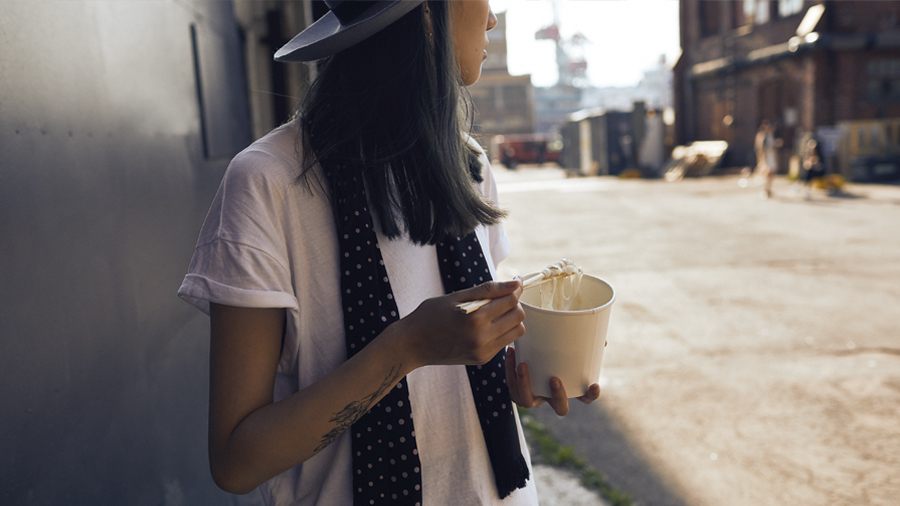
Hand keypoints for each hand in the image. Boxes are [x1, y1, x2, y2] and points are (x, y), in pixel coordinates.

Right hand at [399, 279, 525, 367]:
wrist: (412, 344)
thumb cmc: (431, 315)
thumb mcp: (456, 296)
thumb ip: (488, 289)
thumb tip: (515, 283)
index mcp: (474, 318)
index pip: (510, 300)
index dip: (515, 288)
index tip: (515, 281)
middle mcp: (482, 338)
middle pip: (518, 316)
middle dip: (514, 303)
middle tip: (502, 296)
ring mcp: (483, 351)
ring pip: (516, 331)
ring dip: (511, 318)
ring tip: (495, 311)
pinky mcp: (482, 359)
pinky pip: (504, 342)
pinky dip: (502, 330)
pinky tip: (487, 324)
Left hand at [505, 346, 600, 416]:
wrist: (523, 354)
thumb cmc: (551, 353)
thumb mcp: (565, 349)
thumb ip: (581, 344)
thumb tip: (601, 338)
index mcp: (568, 390)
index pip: (585, 398)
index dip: (590, 395)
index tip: (594, 385)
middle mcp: (550, 399)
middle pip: (560, 408)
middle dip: (558, 396)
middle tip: (555, 379)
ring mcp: (532, 398)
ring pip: (527, 401)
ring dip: (525, 383)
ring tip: (523, 365)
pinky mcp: (515, 392)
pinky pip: (511, 384)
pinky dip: (509, 368)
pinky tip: (511, 351)